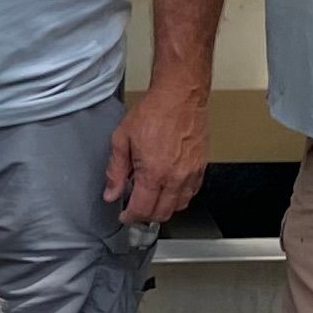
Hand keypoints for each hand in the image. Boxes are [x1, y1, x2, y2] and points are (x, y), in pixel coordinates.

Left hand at [105, 81, 209, 226]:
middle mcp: (175, 177)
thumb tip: (111, 193)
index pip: (142, 209)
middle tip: (136, 208)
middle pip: (162, 213)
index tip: (125, 215)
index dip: (130, 217)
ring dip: (164, 208)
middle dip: (146, 216)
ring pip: (180, 206)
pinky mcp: (201, 166)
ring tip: (152, 198)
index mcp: (153, 172)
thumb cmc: (153, 112)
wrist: (180, 96)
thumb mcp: (122, 139)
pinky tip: (169, 188)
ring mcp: (191, 173)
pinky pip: (192, 192)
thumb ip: (115, 171)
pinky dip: (180, 197)